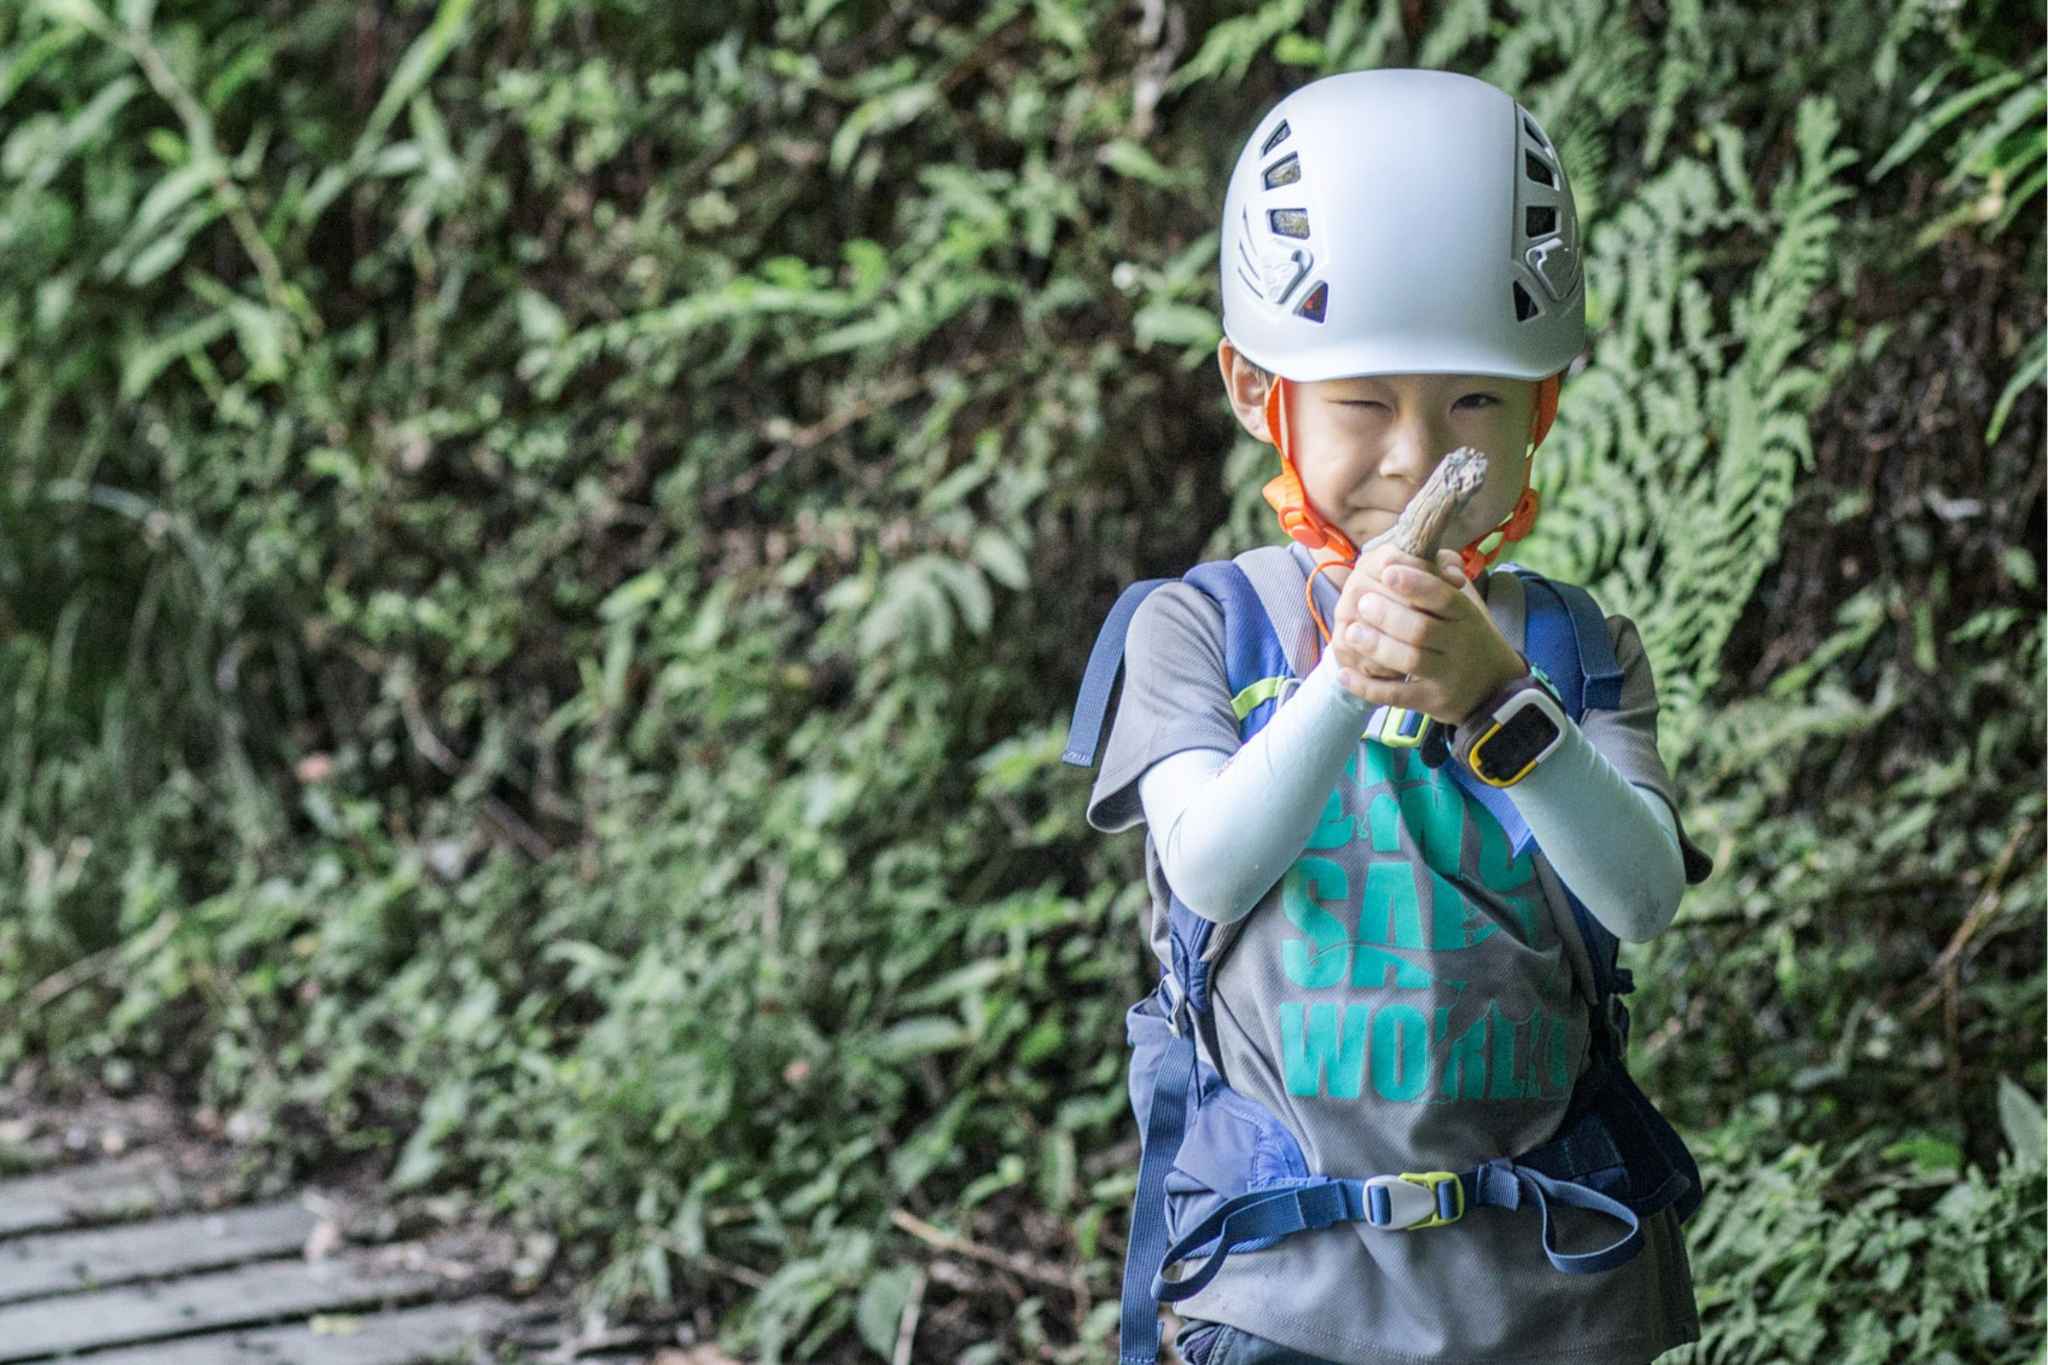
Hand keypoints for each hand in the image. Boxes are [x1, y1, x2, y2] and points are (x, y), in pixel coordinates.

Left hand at [1328, 545, 1526, 725]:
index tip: (1388, 571)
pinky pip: (1397, 696)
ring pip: (1410, 661)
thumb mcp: (1465, 604)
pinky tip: (1345, 675)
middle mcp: (1460, 645)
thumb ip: (1441, 577)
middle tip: (1362, 602)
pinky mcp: (1432, 701)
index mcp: (1466, 615)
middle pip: (1421, 629)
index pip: (1443, 597)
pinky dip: (1368, 687)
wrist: (1493, 686)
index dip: (1416, 583)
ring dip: (1377, 646)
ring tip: (1353, 632)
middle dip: (1388, 614)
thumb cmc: (1467, 634)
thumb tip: (1414, 552)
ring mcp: (1447, 676)